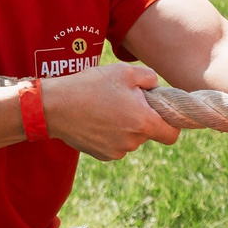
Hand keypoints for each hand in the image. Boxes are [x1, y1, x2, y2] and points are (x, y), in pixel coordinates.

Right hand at [36, 62, 178, 160]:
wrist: (55, 107)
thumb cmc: (90, 86)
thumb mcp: (123, 71)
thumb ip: (149, 77)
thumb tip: (156, 86)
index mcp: (143, 122)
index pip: (172, 135)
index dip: (171, 124)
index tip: (160, 113)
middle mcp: (133, 142)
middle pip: (148, 134)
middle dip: (141, 119)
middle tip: (123, 101)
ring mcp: (116, 151)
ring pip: (130, 139)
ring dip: (124, 127)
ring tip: (105, 109)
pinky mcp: (102, 155)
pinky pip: (115, 145)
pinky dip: (110, 135)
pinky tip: (95, 120)